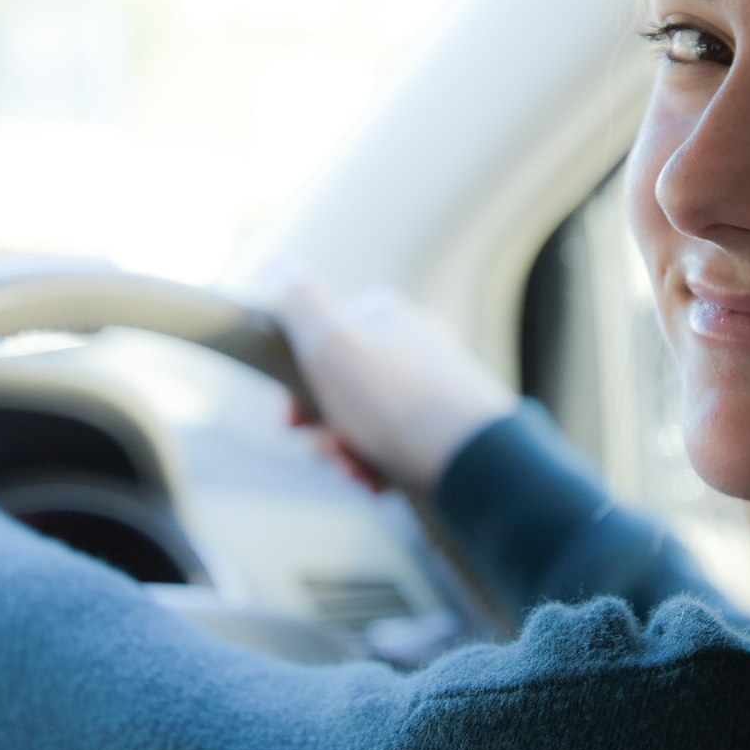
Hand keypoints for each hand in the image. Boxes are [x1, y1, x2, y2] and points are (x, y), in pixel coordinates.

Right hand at [268, 272, 514, 496]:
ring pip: (368, 421)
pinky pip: (399, 445)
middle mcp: (412, 344)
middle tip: (327, 453)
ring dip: (349, 452)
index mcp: (384, 316)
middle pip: (343, 387)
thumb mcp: (331, 342)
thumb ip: (298, 303)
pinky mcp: (448, 427)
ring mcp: (433, 386)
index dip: (295, 384)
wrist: (471, 457)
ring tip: (357, 472)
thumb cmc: (394, 400)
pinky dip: (380, 465)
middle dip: (324, 427)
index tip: (289, 420)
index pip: (322, 341)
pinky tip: (378, 483)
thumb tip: (279, 266)